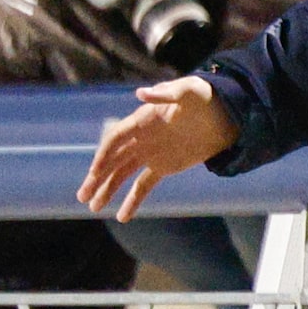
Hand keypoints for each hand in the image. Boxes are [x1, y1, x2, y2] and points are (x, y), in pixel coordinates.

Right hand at [78, 77, 235, 221]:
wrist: (225, 114)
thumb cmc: (205, 97)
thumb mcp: (189, 91)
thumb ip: (165, 93)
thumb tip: (140, 94)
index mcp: (141, 120)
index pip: (115, 139)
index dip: (104, 155)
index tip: (95, 172)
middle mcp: (140, 138)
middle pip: (113, 160)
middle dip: (97, 179)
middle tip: (82, 196)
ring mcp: (150, 154)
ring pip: (122, 175)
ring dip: (107, 190)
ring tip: (93, 208)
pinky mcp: (163, 167)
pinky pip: (143, 186)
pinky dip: (133, 200)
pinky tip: (122, 217)